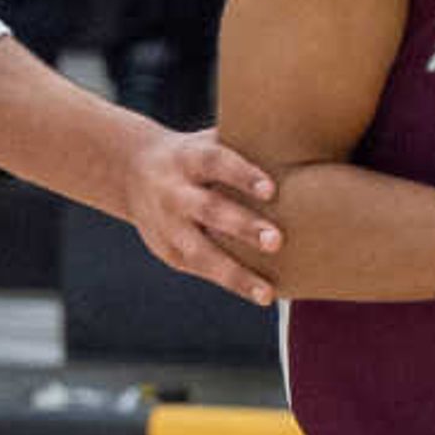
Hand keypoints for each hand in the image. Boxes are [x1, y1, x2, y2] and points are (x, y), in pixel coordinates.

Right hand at [126, 125, 282, 304]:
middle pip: (209, 210)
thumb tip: (303, 142)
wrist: (131, 171)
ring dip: (235, 274)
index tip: (271, 190)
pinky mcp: (168, 252)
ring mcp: (168, 226)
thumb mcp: (208, 141)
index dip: (242, 175)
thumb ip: (245, 144)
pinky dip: (231, 282)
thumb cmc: (194, 155)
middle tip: (277, 240)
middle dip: (243, 227)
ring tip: (266, 293)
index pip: (216, 163)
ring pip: (201, 253)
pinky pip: (201, 270)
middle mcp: (175, 192)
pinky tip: (260, 293)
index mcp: (189, 158)